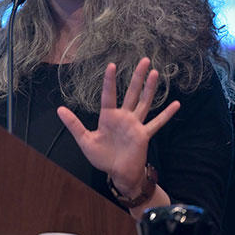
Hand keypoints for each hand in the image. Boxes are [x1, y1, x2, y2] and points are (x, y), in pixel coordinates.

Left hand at [57, 58, 179, 195]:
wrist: (118, 174)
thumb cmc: (102, 157)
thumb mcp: (85, 141)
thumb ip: (74, 125)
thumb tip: (59, 109)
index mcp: (108, 117)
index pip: (109, 95)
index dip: (110, 81)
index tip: (112, 65)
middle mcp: (124, 117)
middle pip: (132, 93)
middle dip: (137, 77)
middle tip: (144, 60)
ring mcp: (135, 125)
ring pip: (145, 103)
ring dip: (150, 89)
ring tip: (156, 73)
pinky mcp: (144, 135)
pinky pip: (157, 123)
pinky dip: (166, 114)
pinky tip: (176, 104)